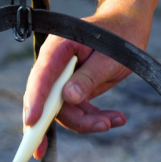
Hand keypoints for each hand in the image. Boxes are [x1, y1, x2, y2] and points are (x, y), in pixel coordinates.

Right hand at [23, 9, 152, 158]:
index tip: (32, 123)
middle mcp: (55, 64)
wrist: (128, 28)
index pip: (41, 77)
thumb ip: (89, 78)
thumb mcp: (109, 58)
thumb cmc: (119, 37)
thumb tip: (68, 99)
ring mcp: (63, 78)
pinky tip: (116, 118)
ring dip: (87, 121)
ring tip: (113, 120)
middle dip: (67, 121)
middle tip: (84, 133)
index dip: (35, 101)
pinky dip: (94, 118)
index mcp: (58, 48)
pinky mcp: (73, 89)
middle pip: (48, 100)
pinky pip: (77, 110)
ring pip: (64, 111)